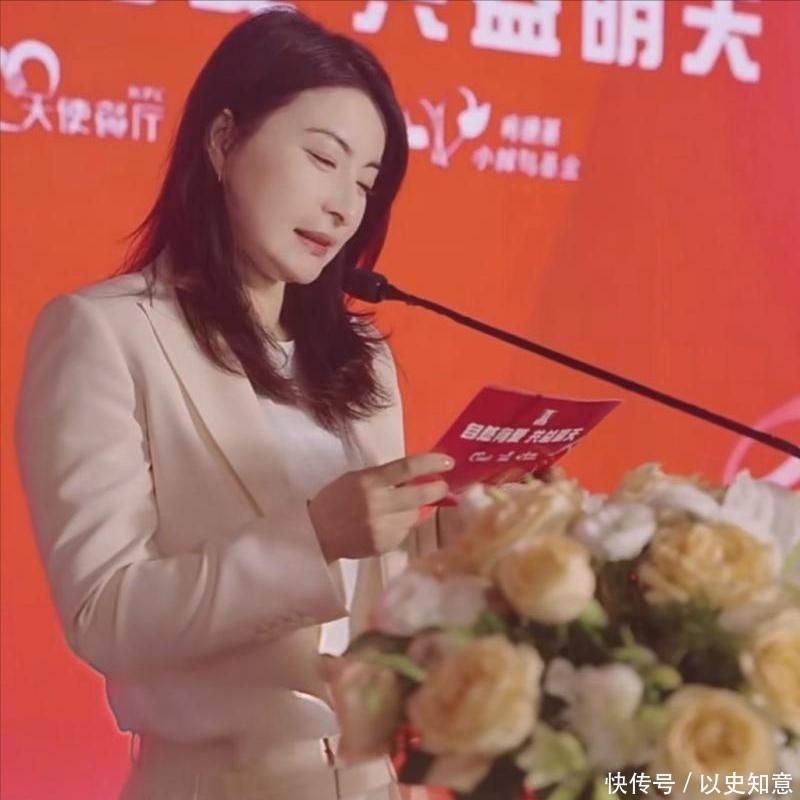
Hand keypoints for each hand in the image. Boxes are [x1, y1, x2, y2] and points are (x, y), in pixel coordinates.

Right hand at [308, 453, 453, 560]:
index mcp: (368, 482)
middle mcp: (378, 505)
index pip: (406, 468)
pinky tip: (388, 522)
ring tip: (401, 505)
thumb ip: (385, 477)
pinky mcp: (384, 545)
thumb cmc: (336, 499)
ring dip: (415, 508)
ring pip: (415, 516)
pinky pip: (404, 531)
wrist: (316, 534)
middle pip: (419, 495)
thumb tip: (418, 477)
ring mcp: (382, 528)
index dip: (430, 463)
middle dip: (436, 489)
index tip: (448, 461)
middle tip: (443, 485)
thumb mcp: (357, 478)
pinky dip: (402, 524)